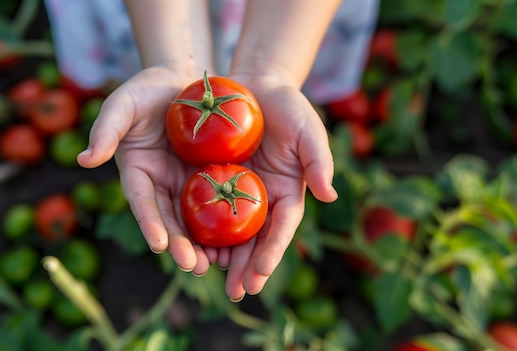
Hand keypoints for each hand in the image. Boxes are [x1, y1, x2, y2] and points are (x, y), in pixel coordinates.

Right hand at [77, 66, 212, 274]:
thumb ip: (106, 129)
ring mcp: (186, 183)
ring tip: (213, 265)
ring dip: (201, 244)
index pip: (143, 201)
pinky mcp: (209, 178)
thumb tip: (84, 160)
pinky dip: (223, 223)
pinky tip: (236, 242)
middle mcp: (161, 184)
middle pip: (169, 219)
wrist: (183, 81)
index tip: (159, 245)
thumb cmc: (147, 89)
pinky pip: (217, 202)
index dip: (150, 223)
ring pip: (193, 219)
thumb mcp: (123, 104)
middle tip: (194, 266)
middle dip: (179, 245)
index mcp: (138, 172)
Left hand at [206, 73, 337, 300]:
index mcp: (286, 193)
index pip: (281, 229)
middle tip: (237, 293)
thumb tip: (330, 196)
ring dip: (221, 256)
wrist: (252, 86)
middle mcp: (262, 199)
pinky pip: (204, 208)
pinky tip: (187, 245)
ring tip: (208, 276)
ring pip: (228, 232)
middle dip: (247, 268)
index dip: (272, 252)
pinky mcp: (213, 181)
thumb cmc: (287, 107)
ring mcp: (236, 192)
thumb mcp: (308, 129)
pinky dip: (198, 228)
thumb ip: (319, 160)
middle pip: (255, 240)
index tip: (260, 274)